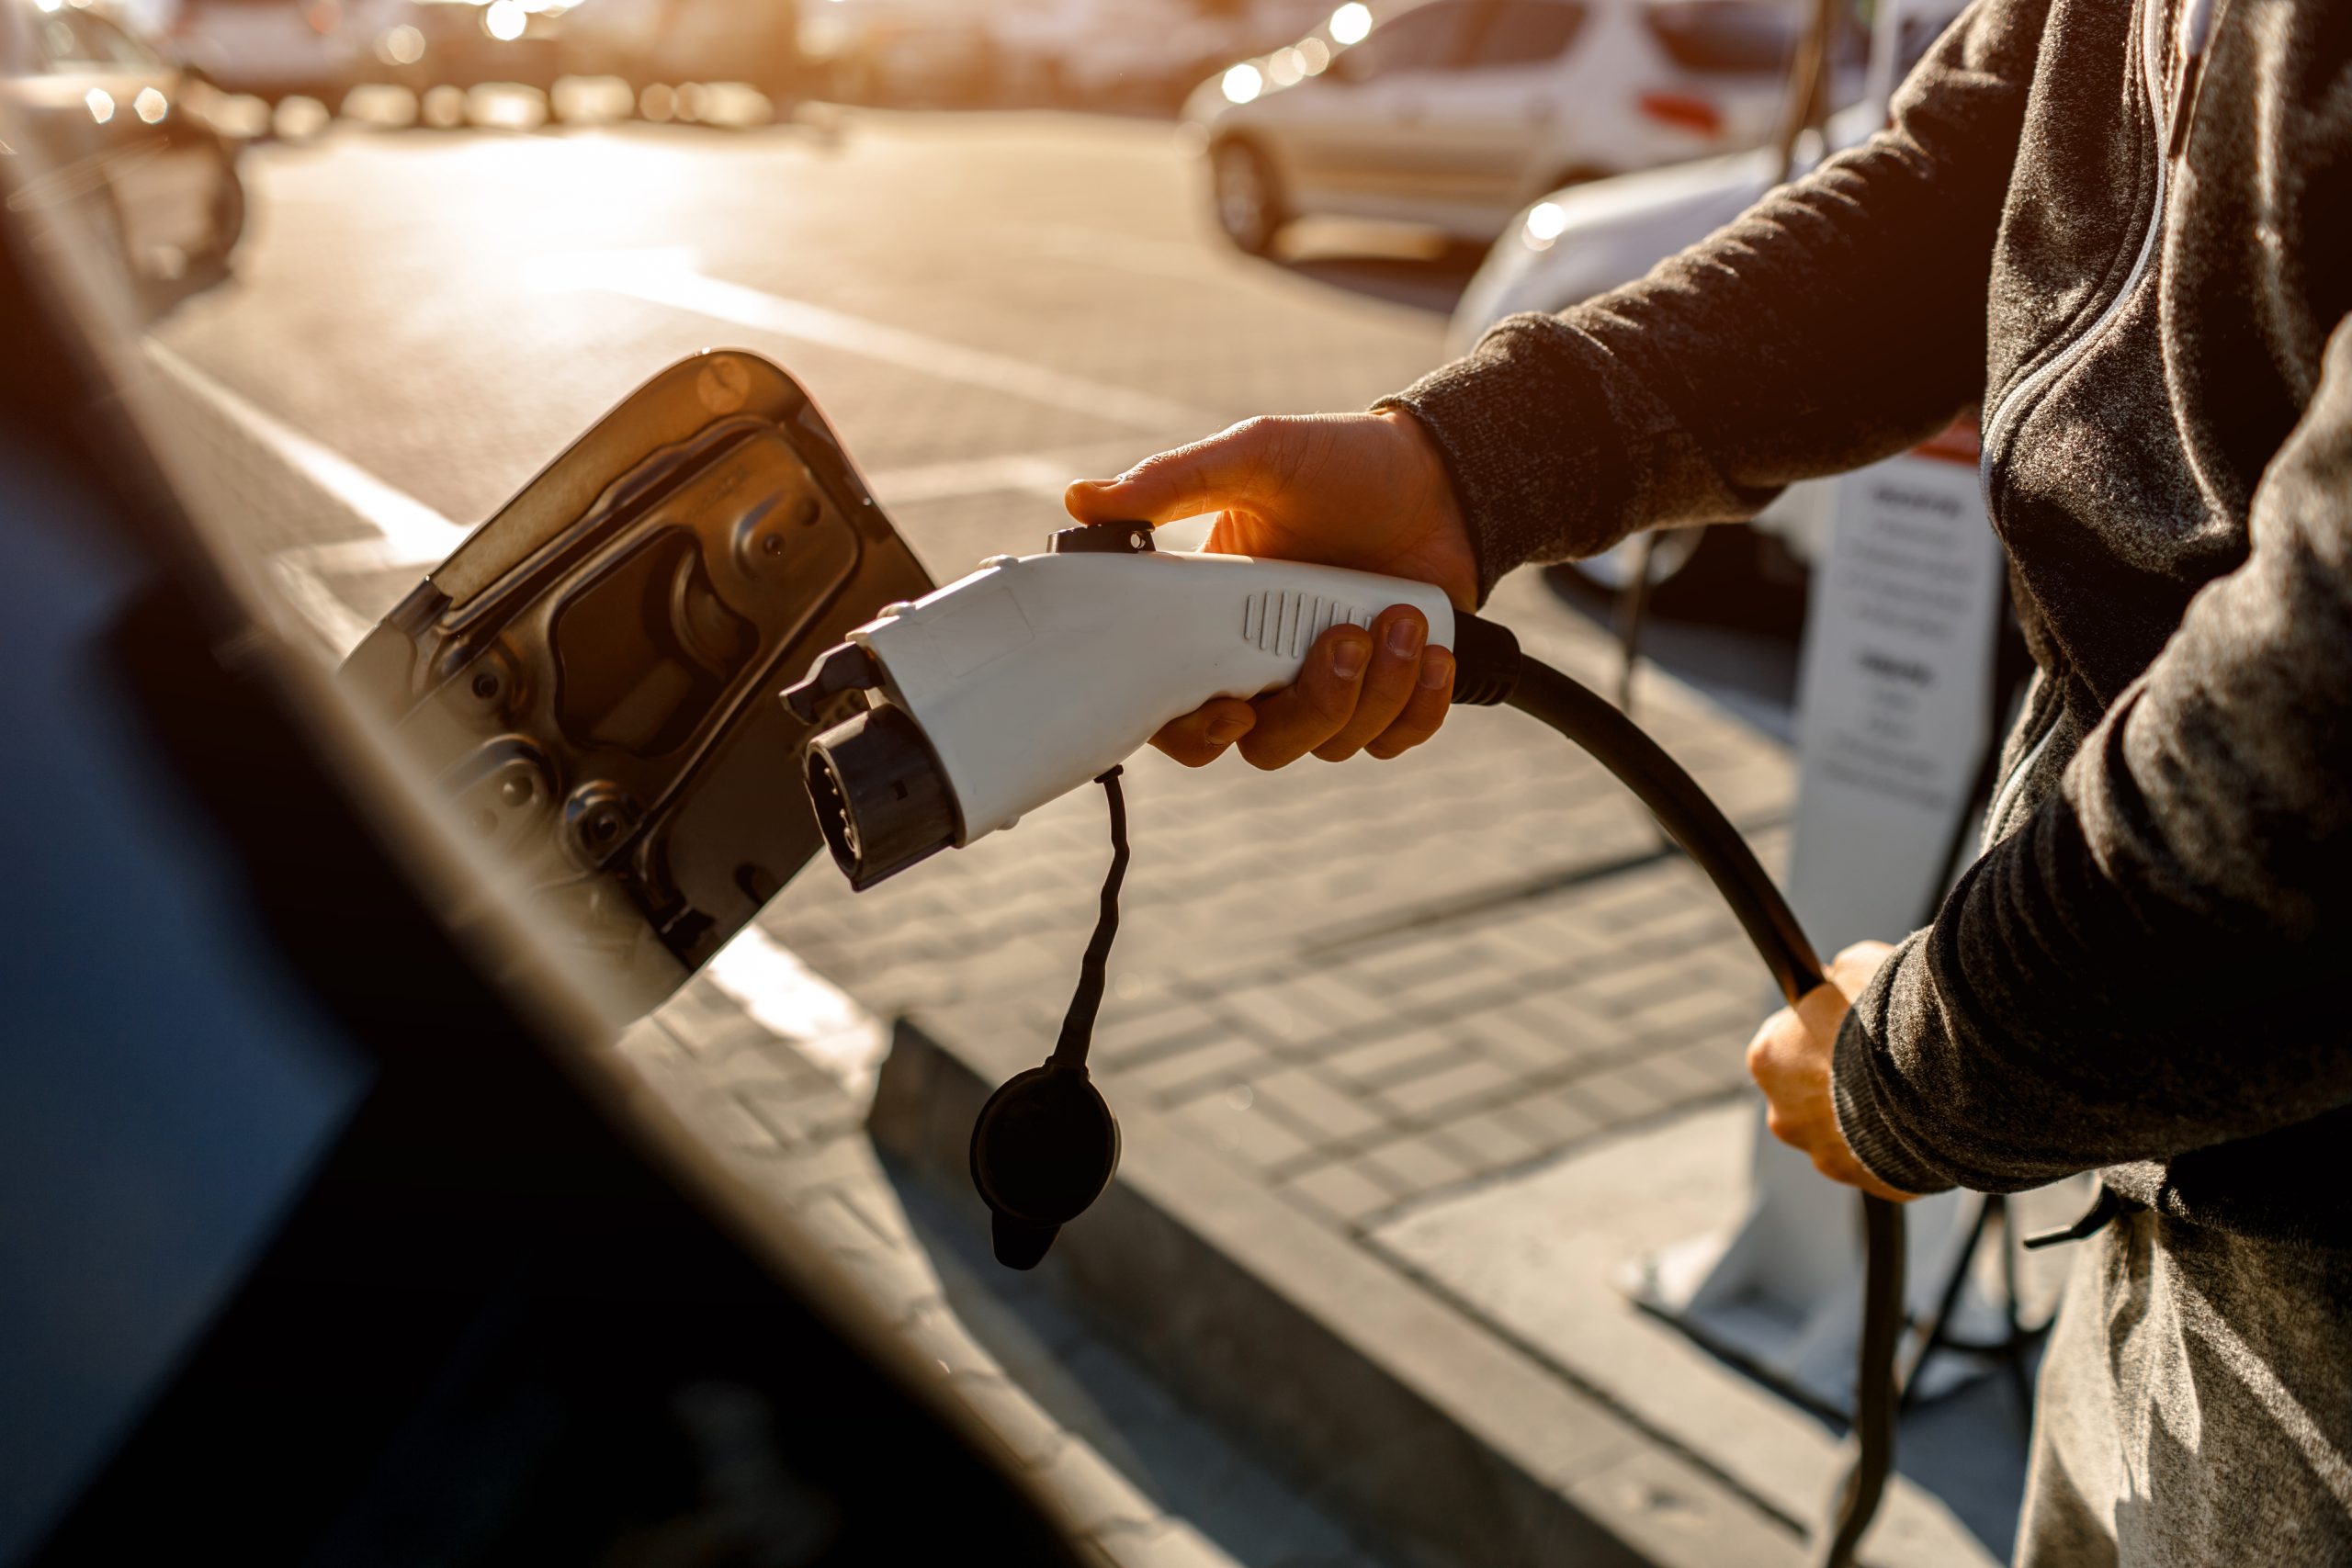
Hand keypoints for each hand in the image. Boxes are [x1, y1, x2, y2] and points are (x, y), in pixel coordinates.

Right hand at [1065, 410, 1477, 767]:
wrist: (1440, 473)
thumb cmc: (1339, 463)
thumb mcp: (1253, 458)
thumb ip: (1173, 482)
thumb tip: (1083, 500)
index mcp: (1216, 621)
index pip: (1181, 709)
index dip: (1197, 730)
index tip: (1234, 707)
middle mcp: (1268, 665)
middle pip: (1264, 745)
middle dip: (1311, 707)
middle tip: (1346, 640)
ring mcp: (1332, 683)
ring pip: (1333, 743)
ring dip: (1375, 691)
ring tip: (1402, 618)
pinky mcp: (1393, 692)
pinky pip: (1395, 737)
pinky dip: (1417, 706)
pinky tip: (1429, 650)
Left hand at [1745, 940, 1916, 1201]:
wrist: (1947, 1073)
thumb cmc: (1892, 1014)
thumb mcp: (1857, 966)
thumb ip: (1836, 978)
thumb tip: (1836, 978)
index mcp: (1768, 1058)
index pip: (1783, 1042)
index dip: (1818, 1029)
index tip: (1848, 1023)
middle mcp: (1784, 1115)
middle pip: (1809, 1093)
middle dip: (1841, 1078)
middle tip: (1885, 1057)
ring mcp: (1825, 1156)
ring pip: (1846, 1130)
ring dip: (1871, 1114)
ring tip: (1914, 1089)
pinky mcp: (1869, 1183)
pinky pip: (1883, 1159)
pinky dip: (1901, 1143)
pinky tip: (1927, 1119)